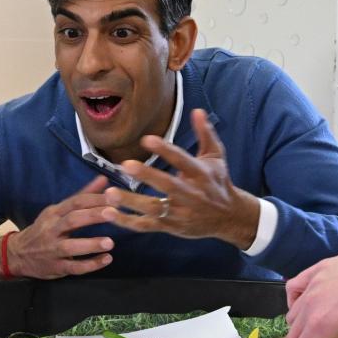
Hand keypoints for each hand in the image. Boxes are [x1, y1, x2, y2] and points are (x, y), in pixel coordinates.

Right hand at [0, 176, 114, 278]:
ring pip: (71, 246)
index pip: (75, 202)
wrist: (17, 254)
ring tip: (110, 243)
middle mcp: (52, 229)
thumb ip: (82, 196)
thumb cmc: (44, 230)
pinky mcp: (55, 267)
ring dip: (91, 244)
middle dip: (93, 216)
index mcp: (54, 213)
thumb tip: (104, 179)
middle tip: (114, 214)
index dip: (95, 199)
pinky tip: (106, 260)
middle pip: (72, 220)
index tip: (115, 197)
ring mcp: (52, 249)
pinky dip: (90, 265)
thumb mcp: (58, 211)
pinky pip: (73, 267)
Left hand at [104, 109, 259, 249]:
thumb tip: (197, 110)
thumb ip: (205, 134)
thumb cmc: (218, 182)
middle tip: (124, 165)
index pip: (182, 160)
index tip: (146, 139)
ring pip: (153, 208)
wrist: (229, 217)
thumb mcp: (216, 157)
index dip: (165, 150)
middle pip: (168, 185)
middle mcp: (191, 194)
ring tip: (109, 193)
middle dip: (146, 176)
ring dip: (130, 202)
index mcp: (201, 174)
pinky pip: (145, 225)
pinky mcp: (170, 226)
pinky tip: (108, 213)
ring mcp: (179, 212)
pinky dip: (126, 222)